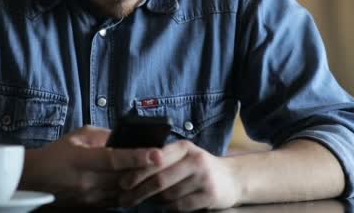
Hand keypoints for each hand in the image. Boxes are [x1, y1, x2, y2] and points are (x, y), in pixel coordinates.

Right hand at [20, 125, 160, 206]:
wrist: (35, 180)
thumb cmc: (56, 154)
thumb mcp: (77, 136)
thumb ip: (103, 135)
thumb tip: (125, 137)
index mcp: (82, 160)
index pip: (114, 159)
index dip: (137, 157)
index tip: (157, 154)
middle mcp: (87, 181)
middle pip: (124, 179)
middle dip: (147, 172)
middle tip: (166, 163)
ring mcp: (90, 197)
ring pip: (125, 194)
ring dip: (141, 185)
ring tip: (158, 175)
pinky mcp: (92, 207)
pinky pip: (118, 202)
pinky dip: (131, 194)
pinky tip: (140, 186)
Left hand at [118, 140, 240, 210]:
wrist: (232, 178)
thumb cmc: (198, 167)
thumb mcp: (183, 155)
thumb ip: (163, 158)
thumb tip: (129, 169)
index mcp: (183, 147)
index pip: (155, 159)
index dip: (137, 172)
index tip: (122, 182)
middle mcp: (195, 160)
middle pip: (160, 179)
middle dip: (139, 191)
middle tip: (124, 199)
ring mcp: (203, 178)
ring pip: (168, 195)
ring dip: (154, 201)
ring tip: (146, 201)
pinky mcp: (209, 195)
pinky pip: (180, 206)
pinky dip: (169, 208)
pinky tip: (165, 206)